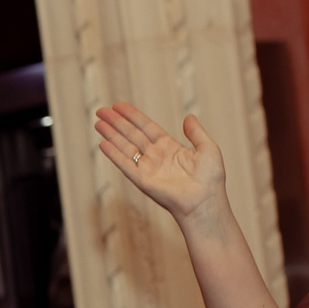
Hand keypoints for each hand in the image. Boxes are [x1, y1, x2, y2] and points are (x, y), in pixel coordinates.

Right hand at [94, 103, 226, 224]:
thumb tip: (188, 117)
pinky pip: (125, 164)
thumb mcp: (208, 149)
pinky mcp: (142, 180)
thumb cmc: (210, 179)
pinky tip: (103, 143)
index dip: (132, 116)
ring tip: (98, 122)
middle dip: (116, 122)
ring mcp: (148, 168)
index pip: (146, 127)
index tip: (119, 106)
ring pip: (125, 147)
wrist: (205, 201)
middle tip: (101, 110)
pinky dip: (113, 154)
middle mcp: (155, 156)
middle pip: (131, 134)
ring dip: (111, 135)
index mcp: (169, 147)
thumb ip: (196, 132)